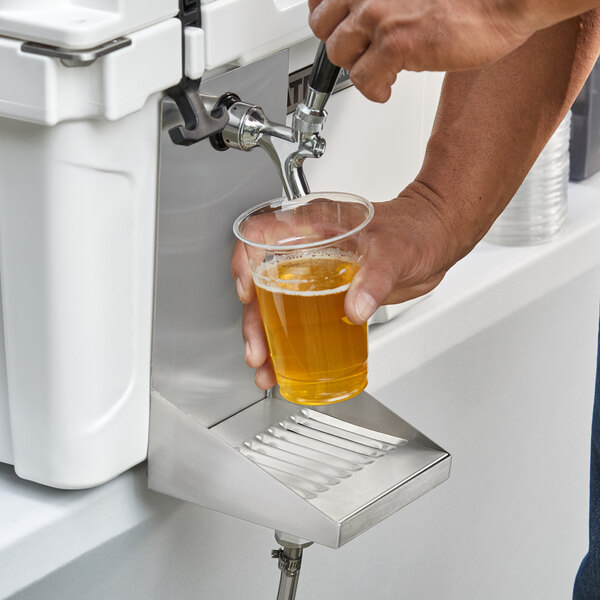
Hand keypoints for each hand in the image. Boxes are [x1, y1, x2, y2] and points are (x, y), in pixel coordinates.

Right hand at [231, 182, 466, 388]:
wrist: (435, 240)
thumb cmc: (415, 229)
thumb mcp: (393, 251)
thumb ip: (374, 279)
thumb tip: (353, 308)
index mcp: (314, 225)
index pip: (261, 236)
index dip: (244, 264)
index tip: (247, 292)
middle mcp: (308, 248)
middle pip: (262, 282)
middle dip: (254, 320)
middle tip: (257, 351)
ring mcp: (316, 272)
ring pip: (277, 305)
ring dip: (267, 338)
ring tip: (266, 368)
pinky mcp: (330, 294)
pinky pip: (300, 317)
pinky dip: (291, 342)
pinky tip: (288, 363)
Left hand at [308, 0, 534, 101]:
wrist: (500, 2)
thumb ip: (383, 0)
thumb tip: (359, 24)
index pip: (321, 0)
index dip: (329, 20)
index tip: (338, 32)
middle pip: (323, 27)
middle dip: (342, 46)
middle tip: (363, 55)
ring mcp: (379, 14)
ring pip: (339, 54)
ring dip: (359, 68)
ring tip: (381, 72)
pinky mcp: (394, 43)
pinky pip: (362, 80)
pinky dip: (374, 91)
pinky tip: (388, 88)